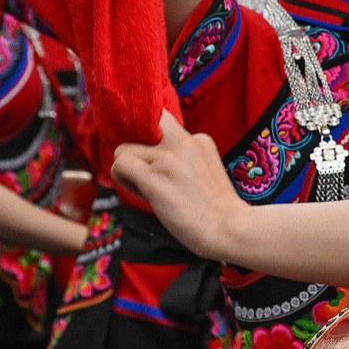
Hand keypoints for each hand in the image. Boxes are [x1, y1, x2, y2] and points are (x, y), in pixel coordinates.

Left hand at [111, 113, 243, 259]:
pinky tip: (139, 193)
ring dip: (128, 169)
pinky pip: (120, 165)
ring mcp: (167, 158)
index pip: (161, 121)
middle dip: (136, 148)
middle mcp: (182, 141)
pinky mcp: (154, 178)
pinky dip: (121, 178)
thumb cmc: (217, 209)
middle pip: (140, 129)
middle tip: (144, 171)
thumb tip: (154, 161)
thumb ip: (184, 158)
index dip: (150, 138)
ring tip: (146, 189)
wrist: (228, 228)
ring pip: (124, 149)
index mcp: (199, 139)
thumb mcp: (207, 169)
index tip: (152, 156)